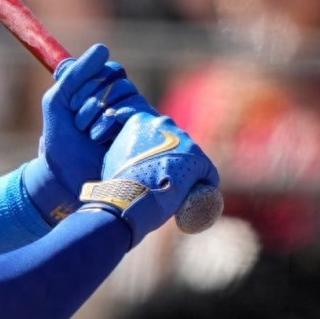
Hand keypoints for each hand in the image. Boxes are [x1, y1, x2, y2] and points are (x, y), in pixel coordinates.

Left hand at [22, 43, 151, 222]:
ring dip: (98, 110)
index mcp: (103, 93)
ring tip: (87, 133)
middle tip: (77, 120)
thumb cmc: (61, 141)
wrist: (64, 177)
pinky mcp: (142, 133)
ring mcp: (133, 118)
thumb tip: (103, 48)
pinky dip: (111, 118)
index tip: (70, 102)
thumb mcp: (59, 102)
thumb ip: (74, 75)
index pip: (107, 68)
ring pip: (126, 91)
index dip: (88, 79)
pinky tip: (98, 137)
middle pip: (116, 77)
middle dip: (90, 96)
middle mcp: (121, 103)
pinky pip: (135, 108)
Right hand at [78, 113, 218, 245]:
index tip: (150, 163)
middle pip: (173, 141)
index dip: (153, 149)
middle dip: (171, 157)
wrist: (131, 198)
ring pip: (190, 155)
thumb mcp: (112, 156)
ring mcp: (184, 140)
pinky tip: (199, 193)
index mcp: (140, 120)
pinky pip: (207, 173)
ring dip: (186, 169)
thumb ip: (120, 147)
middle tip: (163, 176)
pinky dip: (204, 183)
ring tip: (178, 188)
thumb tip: (125, 153)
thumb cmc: (117, 182)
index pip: (154, 132)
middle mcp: (164, 124)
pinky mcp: (200, 159)